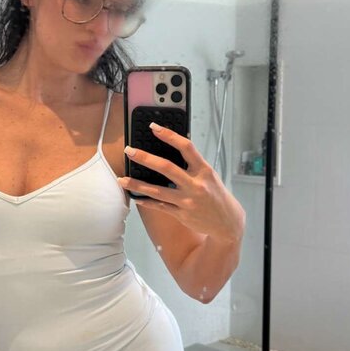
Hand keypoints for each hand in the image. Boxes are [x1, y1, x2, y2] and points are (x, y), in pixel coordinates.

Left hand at [118, 122, 244, 242]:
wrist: (227, 223)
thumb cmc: (216, 195)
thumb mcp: (210, 176)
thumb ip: (193, 164)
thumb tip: (173, 146)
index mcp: (204, 170)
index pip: (186, 147)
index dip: (169, 135)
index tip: (154, 127)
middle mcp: (196, 185)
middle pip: (167, 168)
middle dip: (145, 158)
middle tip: (129, 151)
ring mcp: (187, 201)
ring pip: (157, 191)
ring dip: (137, 184)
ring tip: (122, 179)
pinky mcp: (181, 214)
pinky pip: (159, 207)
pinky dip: (145, 201)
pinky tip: (135, 196)